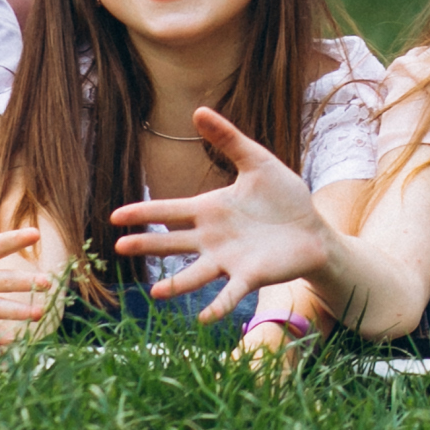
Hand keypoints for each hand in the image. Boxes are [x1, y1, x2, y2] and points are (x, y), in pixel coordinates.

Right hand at [108, 108, 335, 322]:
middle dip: (147, 245)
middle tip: (120, 247)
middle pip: (173, 243)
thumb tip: (198, 110)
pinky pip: (229, 293)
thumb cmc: (284, 197)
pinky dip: (216, 306)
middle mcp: (212, 238)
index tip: (116, 216)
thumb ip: (228, 139)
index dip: (143, 213)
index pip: (169, 211)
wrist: (313, 228)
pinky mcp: (249, 276)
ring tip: (156, 292)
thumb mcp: (256, 162)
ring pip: (195, 274)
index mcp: (210, 210)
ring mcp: (228, 260)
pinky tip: (203, 319)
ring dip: (176, 284)